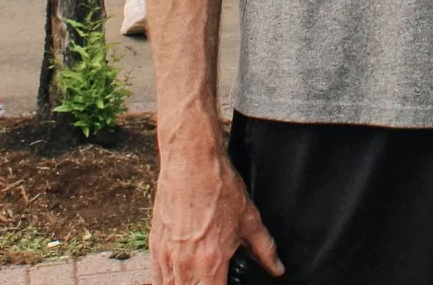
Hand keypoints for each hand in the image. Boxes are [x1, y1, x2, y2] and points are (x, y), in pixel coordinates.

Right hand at [150, 139, 281, 284]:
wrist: (191, 160)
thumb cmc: (218, 187)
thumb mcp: (249, 219)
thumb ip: (264, 249)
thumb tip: (277, 268)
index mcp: (209, 261)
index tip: (228, 283)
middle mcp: (184, 263)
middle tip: (217, 279)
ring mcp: (166, 255)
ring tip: (200, 280)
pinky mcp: (155, 244)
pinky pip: (157, 275)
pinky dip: (168, 281)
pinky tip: (179, 278)